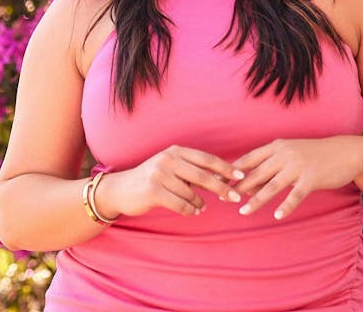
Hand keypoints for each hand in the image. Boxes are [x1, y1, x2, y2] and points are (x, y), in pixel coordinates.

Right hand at [96, 145, 245, 218]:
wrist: (121, 189)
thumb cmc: (151, 179)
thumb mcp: (170, 168)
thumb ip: (192, 171)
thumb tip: (222, 180)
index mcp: (175, 151)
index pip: (206, 158)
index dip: (225, 167)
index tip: (241, 175)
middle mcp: (168, 159)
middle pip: (203, 175)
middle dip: (222, 187)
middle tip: (235, 197)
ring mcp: (159, 174)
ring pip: (192, 193)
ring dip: (200, 203)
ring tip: (201, 207)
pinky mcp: (153, 190)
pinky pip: (182, 205)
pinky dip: (191, 210)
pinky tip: (193, 211)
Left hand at [232, 136, 362, 218]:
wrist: (345, 152)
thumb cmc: (313, 155)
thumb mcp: (289, 154)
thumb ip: (269, 165)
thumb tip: (247, 183)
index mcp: (276, 146)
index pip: (248, 159)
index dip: (232, 171)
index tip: (216, 180)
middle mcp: (284, 154)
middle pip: (256, 173)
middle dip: (238, 187)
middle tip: (223, 199)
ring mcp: (298, 166)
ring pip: (271, 186)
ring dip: (256, 200)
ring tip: (243, 212)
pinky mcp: (311, 178)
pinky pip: (295, 195)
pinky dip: (285, 206)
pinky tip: (276, 216)